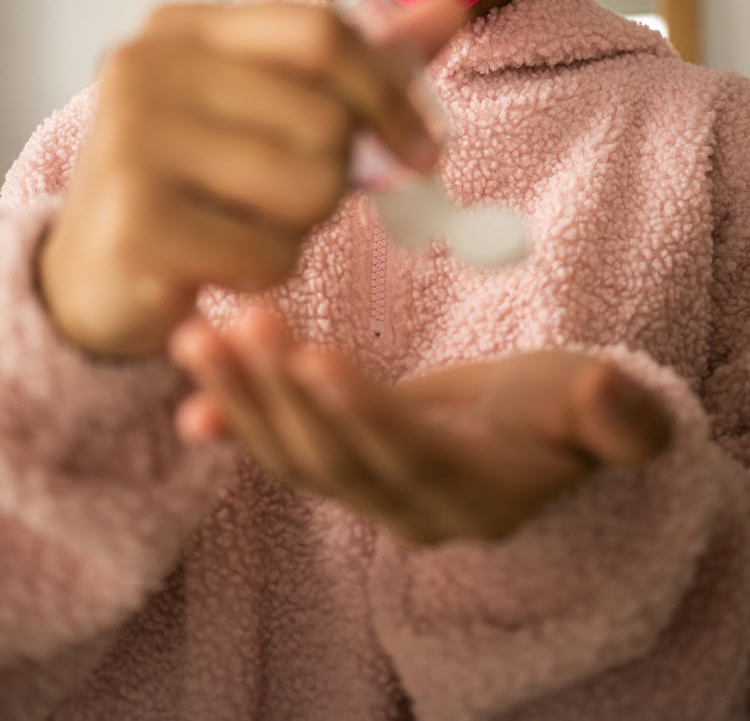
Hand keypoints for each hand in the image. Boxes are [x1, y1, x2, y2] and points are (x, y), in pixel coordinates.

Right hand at [35, 0, 465, 360]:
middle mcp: (146, 69)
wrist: (96, 276)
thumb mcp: (270, 109)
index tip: (422, 147)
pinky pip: (273, 254)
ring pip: (311, 187)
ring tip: (248, 223)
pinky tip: (221, 262)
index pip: (322, 33)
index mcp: (182, 28)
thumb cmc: (193, 185)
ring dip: (303, 226)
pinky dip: (268, 271)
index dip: (390, 94)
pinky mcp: (138, 223)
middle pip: (327, 120)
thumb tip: (451, 6)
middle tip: (288, 198)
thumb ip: (358, 64)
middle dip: (336, 177)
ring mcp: (132, 143)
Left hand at [168, 307, 672, 545]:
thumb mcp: (600, 411)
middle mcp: (411, 508)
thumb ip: (616, 415)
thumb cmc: (564, 416)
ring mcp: (370, 496)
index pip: (411, 454)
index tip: (313, 357)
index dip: (363, 412)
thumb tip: (614, 394)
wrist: (528, 447)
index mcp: (476, 491)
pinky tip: (191, 406)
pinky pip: (283, 457)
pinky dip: (236, 430)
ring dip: (243, 400)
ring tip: (195, 339)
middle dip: (280, 393)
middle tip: (236, 323)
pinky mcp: (341, 471)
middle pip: (336, 457)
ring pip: (295, 457)